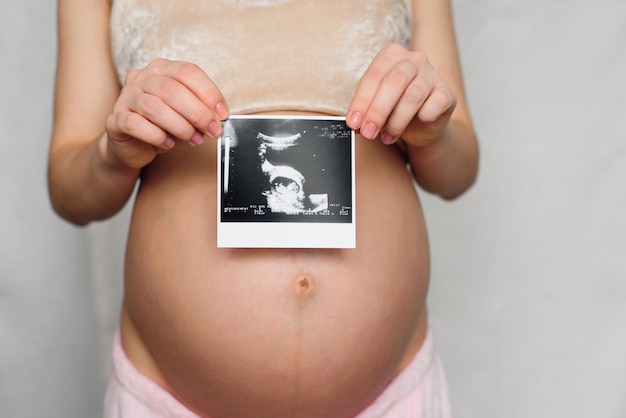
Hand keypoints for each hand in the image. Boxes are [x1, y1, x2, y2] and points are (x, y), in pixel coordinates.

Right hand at [104, 59, 229, 168]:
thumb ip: (200, 111)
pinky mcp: (116, 119)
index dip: (209, 92)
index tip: (222, 113)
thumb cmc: (162, 125)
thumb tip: (218, 119)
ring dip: (180, 126)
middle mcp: (142, 78)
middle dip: (198, 113)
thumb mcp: (185, 115)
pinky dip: (156, 135)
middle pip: (171, 89)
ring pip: (153, 106)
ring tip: (194, 139)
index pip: (188, 72)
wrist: (132, 146)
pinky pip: (135, 124)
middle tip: (213, 130)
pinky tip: (168, 143)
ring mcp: (126, 97)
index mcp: (162, 69)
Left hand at [347, 43, 455, 146]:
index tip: (353, 123)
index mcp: (391, 56)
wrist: (424, 126)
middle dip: (377, 111)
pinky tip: (416, 124)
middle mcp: (414, 60)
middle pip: (393, 82)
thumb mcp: (377, 107)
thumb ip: (366, 109)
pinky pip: (434, 104)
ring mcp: (433, 74)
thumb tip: (354, 123)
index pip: (374, 76)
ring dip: (396, 121)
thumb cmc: (397, 111)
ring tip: (387, 137)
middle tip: (368, 132)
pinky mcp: (447, 93)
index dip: (361, 101)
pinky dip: (423, 117)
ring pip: (413, 95)